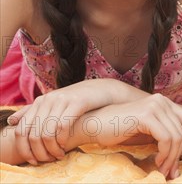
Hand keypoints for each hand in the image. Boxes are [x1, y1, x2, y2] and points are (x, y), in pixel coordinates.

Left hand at [8, 79, 124, 164]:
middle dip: (40, 153)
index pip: (21, 130)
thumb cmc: (75, 101)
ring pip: (46, 133)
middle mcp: (48, 99)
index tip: (34, 160)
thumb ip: (33, 112)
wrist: (100, 90)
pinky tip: (65, 146)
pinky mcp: (76, 102)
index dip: (25, 149)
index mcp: (39, 102)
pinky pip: (62, 127)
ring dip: (52, 150)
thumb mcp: (53, 104)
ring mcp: (62, 99)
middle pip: (33, 135)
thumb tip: (11, 121)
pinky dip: (61, 141)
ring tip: (59, 155)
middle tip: (49, 160)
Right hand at [93, 93, 181, 179]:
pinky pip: (166, 139)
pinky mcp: (147, 115)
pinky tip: (157, 162)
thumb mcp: (147, 130)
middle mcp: (161, 100)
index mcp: (163, 102)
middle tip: (172, 172)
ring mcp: (155, 105)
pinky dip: (164, 154)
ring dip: (171, 158)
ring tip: (162, 170)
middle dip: (180, 155)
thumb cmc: (120, 130)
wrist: (97, 124)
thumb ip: (164, 133)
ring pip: (176, 137)